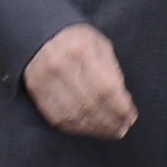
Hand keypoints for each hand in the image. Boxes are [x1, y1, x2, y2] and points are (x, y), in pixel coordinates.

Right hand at [23, 24, 137, 138]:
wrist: (41, 35)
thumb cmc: (78, 40)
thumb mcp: (100, 45)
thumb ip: (112, 71)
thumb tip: (123, 102)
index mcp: (82, 50)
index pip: (105, 87)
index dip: (120, 107)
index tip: (131, 116)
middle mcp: (61, 65)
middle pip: (90, 104)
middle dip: (111, 121)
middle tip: (123, 128)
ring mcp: (45, 79)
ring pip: (74, 115)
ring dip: (96, 128)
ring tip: (111, 132)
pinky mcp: (36, 90)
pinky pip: (58, 118)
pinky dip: (77, 128)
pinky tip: (90, 129)